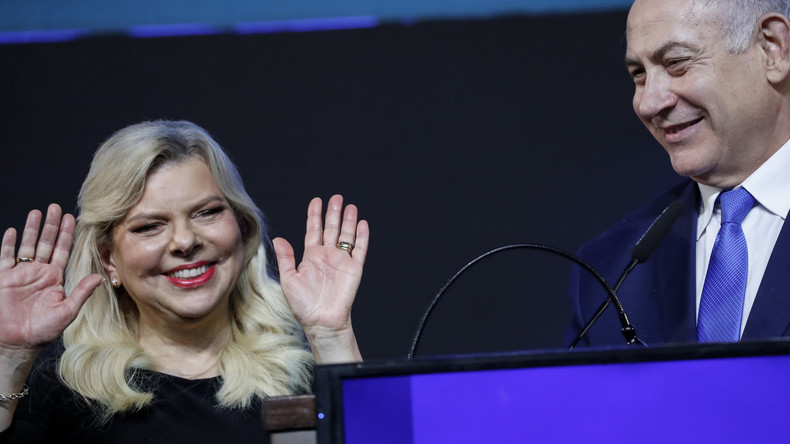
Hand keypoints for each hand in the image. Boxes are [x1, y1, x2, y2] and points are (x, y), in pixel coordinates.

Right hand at [0, 204, 102, 355]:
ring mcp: (21, 274)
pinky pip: (5, 257)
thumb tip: (101, 277)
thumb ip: (81, 293)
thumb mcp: (67, 311)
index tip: (73, 218)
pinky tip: (13, 231)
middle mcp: (39, 273)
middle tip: (56, 207)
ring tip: (38, 212)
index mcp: (55, 278)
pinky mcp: (4, 279)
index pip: (63, 251)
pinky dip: (9, 244)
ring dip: (32, 229)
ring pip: (27, 245)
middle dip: (51, 226)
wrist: (16, 343)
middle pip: (46, 243)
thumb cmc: (42, 331)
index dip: (67, 235)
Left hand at [273, 195, 368, 362]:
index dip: (315, 215)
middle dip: (333, 212)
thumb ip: (285, 258)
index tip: (316, 201)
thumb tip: (278, 239)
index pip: (313, 230)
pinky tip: (361, 224)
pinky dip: (361, 236)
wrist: (321, 321)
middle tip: (336, 197)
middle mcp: (327, 256)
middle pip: (331, 228)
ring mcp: (342, 261)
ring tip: (350, 206)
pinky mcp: (354, 268)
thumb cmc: (304, 305)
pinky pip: (359, 249)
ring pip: (346, 235)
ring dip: (348, 220)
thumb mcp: (289, 279)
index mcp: (311, 256)